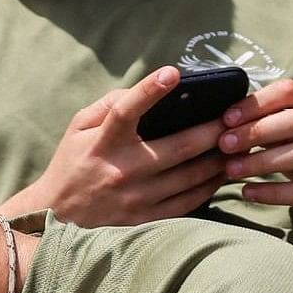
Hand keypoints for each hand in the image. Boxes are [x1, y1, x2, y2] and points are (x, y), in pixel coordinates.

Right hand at [12, 67, 230, 226]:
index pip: (125, 111)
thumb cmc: (73, 165)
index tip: (172, 73)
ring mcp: (137, 198)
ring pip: (191, 177)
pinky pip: (188, 203)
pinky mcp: (146, 220)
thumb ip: (109, 105)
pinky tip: (220, 173)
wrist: (57, 218)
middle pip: (179, 148)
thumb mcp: (78, 128)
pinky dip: (210, 186)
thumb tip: (144, 88)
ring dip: (219, 159)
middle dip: (212, 131)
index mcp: (103, 143)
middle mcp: (122, 171)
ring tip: (236, 144)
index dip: (148, 90)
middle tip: (234, 118)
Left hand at [219, 77, 292, 215]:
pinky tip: (249, 192)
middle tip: (225, 144)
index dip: (256, 104)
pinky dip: (274, 193)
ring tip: (231, 170)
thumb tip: (225, 122)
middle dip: (255, 132)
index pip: (290, 91)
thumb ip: (268, 120)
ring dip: (261, 162)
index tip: (226, 119)